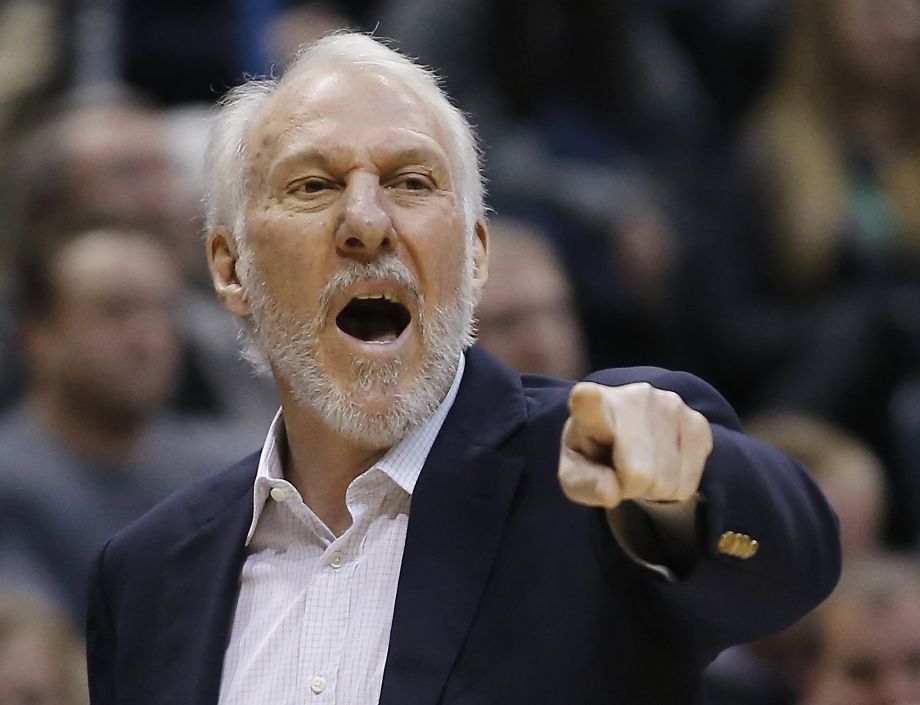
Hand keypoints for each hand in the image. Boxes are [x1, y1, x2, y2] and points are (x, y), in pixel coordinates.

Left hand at [558, 381, 712, 508]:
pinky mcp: (697, 421)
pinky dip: (675, 487)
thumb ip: (585, 484)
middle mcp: (635, 396)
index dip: (589, 402)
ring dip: (654, 488)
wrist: (626, 441)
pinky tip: (663, 465)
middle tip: (621, 472)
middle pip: (639, 474)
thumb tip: (611, 493)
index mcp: (590, 404)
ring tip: (640, 467)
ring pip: (667, 481)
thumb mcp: (575, 475)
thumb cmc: (594, 457)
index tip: (584, 396)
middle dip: (630, 487)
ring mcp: (671, 405)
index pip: (590, 402)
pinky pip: (689, 482)